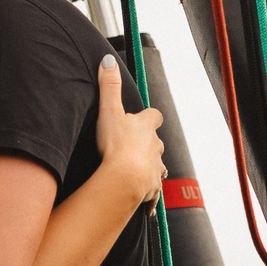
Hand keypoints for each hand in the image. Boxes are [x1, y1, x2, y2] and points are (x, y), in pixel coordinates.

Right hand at [92, 55, 165, 201]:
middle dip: (149, 143)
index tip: (143, 117)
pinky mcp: (152, 189)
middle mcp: (155, 148)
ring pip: (158, 167)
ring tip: (140, 171)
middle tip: (135, 145)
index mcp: (146, 128)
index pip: (154, 117)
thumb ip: (109, 85)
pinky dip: (151, 197)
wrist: (125, 178)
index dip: (149, 117)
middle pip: (157, 142)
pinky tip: (148, 205)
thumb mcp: (109, 110)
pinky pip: (154, 194)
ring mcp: (155, 169)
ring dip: (151, 167)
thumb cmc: (117, 145)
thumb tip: (108, 60)